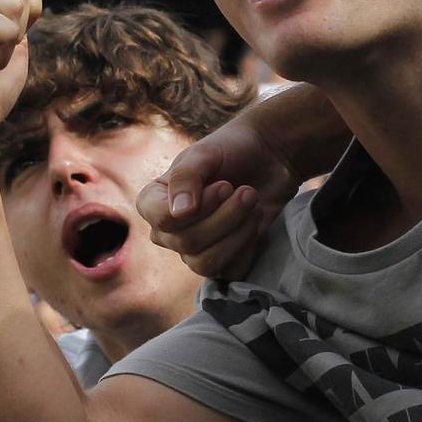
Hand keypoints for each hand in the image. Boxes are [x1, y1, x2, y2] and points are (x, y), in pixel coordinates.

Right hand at [137, 112, 298, 278]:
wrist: (268, 157)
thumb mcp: (205, 153)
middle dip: (226, 216)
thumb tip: (179, 214)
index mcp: (153, 203)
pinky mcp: (223, 262)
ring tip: (252, 204)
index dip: (200, 207)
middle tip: (247, 191)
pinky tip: (254, 221)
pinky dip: (249, 245)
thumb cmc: (230, 150)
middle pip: (189, 243)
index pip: (163, 221)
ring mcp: (194, 250)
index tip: (224, 185)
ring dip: (239, 232)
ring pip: (207, 263)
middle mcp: (168, 232)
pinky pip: (231, 271)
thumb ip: (186, 177)